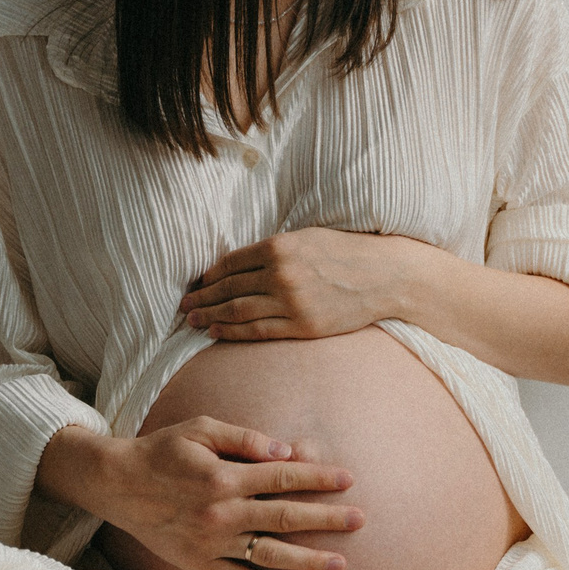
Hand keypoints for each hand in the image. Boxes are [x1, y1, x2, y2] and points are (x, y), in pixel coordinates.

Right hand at [79, 418, 364, 569]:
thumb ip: (244, 439)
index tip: (348, 480)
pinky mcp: (199, 563)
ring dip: (307, 559)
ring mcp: (211, 542)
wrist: (117, 484)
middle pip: (285, 517)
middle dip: (326, 518)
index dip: (318, 478)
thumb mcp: (201, 429)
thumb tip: (285, 451)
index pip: (283, 478)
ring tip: (340, 564)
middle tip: (360, 520)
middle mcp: (221, 512)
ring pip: (269, 554)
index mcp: (225, 477)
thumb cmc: (163, 450)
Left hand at [180, 230, 429, 340]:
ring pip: (237, 311)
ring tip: (192, 320)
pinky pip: (258, 331)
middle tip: (183, 305)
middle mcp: (282, 274)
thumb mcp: (308, 238)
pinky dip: (232, 331)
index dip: (209, 274)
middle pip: (229, 287)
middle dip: (202, 296)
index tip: (197, 282)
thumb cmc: (347, 252)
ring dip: (210, 315)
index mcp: (281, 247)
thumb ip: (275, 249)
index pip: (231, 262)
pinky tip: (216, 331)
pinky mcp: (302, 326)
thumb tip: (239, 264)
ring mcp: (291, 302)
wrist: (385, 276)